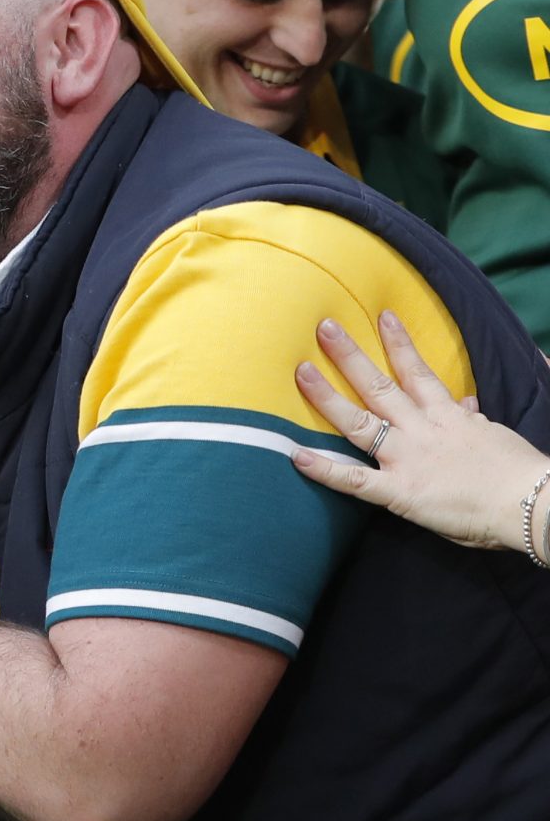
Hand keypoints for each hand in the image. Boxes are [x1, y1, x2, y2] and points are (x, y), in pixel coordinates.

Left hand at [293, 312, 547, 557]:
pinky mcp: (400, 492)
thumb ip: (473, 418)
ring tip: (300, 371)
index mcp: (448, 416)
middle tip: (324, 327)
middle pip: (378, 386)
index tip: (382, 316)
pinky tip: (295, 456)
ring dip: (327, 396)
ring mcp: (407, 458)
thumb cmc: (520, 474)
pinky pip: (354, 480)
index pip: (418, 372)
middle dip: (349, 355)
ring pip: (359, 422)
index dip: (398, 343)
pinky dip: (324, 470)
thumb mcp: (496, 435)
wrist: (534, 504)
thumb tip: (466, 403)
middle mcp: (422, 430)